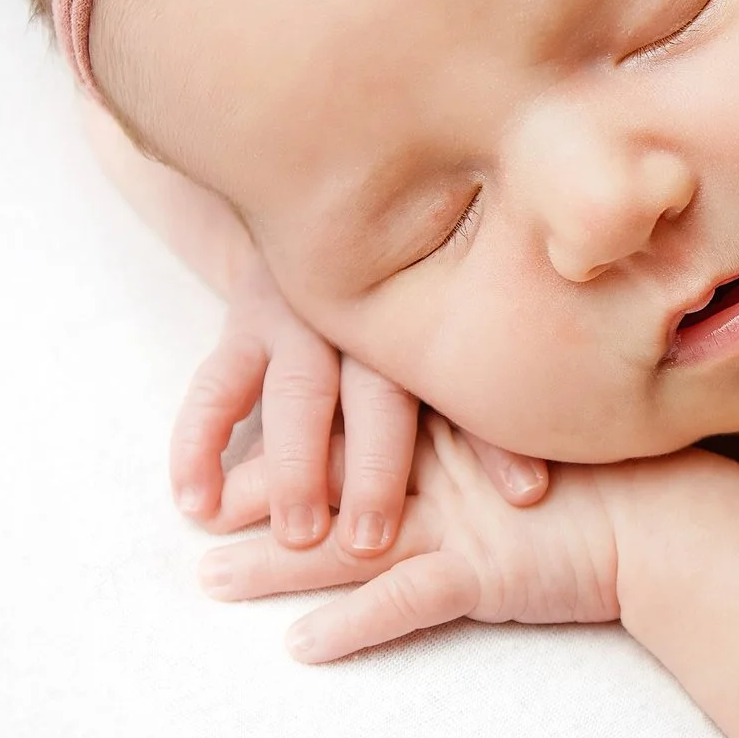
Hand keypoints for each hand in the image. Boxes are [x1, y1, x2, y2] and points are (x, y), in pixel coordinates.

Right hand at [171, 256, 544, 554]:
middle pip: (376, 393)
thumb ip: (495, 382)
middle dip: (377, 468)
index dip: (498, 440)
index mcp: (434, 314)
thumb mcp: (464, 316)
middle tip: (375, 540)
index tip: (524, 496)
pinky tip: (195, 503)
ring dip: (293, 465)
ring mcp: (299, 314)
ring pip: (295, 392)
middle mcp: (368, 314)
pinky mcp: (242, 323)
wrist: (330, 197)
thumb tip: (544, 488)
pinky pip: (215, 384)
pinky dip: (198, 443)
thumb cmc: (425, 293)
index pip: (467, 383)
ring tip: (296, 534)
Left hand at [196, 416, 648, 662]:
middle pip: (328, 477)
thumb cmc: (621, 485)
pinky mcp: (484, 571)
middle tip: (190, 508)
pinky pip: (405, 603)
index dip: (287, 435)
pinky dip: (353, 626)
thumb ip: (485, 432)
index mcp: (453, 424)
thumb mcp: (538, 440)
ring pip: (346, 540)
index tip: (232, 444)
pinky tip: (301, 649)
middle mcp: (445, 466)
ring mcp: (461, 519)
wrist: (683, 526)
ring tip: (207, 581)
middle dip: (255, 495)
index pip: (351, 422)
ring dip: (274, 565)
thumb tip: (442, 436)